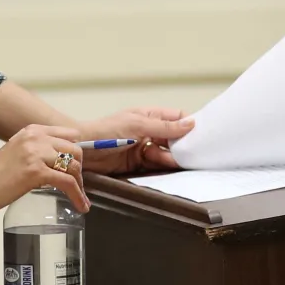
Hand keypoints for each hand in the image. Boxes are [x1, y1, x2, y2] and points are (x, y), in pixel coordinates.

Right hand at [0, 124, 88, 213]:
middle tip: (76, 185)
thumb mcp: (18, 151)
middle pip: (76, 150)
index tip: (77, 167)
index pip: (70, 135)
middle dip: (79, 170)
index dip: (76, 152)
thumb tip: (61, 161)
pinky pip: (68, 183)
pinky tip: (81, 206)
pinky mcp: (37, 171)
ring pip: (74, 167)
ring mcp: (37, 154)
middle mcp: (37, 138)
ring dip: (80, 185)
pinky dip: (78, 196)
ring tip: (80, 198)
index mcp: (33, 131)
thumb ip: (38, 151)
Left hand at [76, 106, 193, 176]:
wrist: (81, 150)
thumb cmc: (105, 131)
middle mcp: (149, 131)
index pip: (177, 118)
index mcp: (149, 116)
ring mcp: (143, 148)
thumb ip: (165, 126)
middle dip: (184, 145)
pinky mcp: (138, 164)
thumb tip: (191, 124)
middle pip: (174, 138)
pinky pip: (156, 166)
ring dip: (174, 158)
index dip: (189, 125)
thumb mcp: (138, 125)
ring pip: (166, 153)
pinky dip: (164, 167)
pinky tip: (170, 169)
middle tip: (195, 153)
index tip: (202, 134)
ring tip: (180, 163)